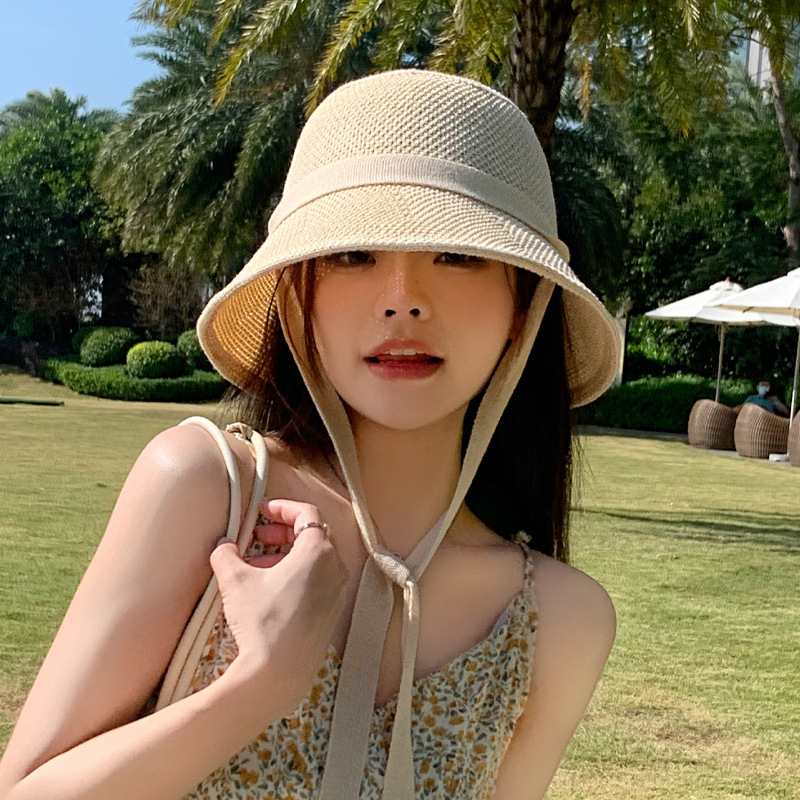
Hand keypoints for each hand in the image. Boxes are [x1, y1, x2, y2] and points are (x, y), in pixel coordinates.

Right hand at [209, 499, 348, 714]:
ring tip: (256, 565)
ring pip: (314, 559)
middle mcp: (335, 567)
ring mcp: (337, 591)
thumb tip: (223, 546)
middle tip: (257, 537)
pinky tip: (268, 589)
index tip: (261, 511)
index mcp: (318, 551)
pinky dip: (296, 574)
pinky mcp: (332, 612)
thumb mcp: (236, 582)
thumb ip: (227, 555)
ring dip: (286, 555)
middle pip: (312, 535)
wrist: (279, 673)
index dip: (282, 508)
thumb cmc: (262, 621)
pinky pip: (317, 580)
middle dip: (282, 532)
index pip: (306, 514)